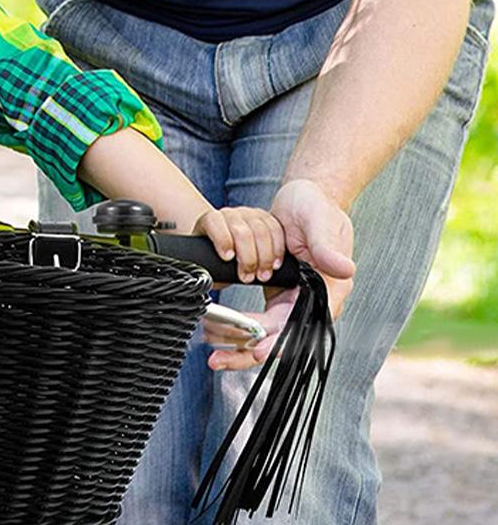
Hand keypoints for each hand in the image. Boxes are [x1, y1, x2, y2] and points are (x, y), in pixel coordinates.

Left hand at [193, 206, 285, 283]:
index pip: (214, 222)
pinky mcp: (266, 218)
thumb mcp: (207, 262)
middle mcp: (230, 215)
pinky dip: (278, 249)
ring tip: (263, 275)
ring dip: (265, 257)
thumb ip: (210, 268)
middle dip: (248, 258)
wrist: (225, 245)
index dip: (222, 240)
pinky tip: (275, 263)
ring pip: (261, 230)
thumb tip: (210, 278)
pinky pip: (276, 229)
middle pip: (242, 231)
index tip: (228, 258)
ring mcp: (248, 214)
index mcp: (210, 220)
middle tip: (248, 277)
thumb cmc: (214, 255)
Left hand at [206, 179, 355, 370]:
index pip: (305, 325)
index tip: (259, 350)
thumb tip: (344, 270)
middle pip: (281, 337)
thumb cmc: (316, 208)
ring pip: (267, 333)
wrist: (303, 198)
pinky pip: (259, 320)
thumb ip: (328, 247)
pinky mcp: (278, 292)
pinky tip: (217, 332)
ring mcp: (294, 298)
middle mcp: (312, 300)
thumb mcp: (320, 222)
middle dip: (250, 350)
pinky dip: (239, 327)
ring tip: (211, 352)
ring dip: (239, 344)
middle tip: (219, 360)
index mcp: (329, 288)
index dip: (282, 341)